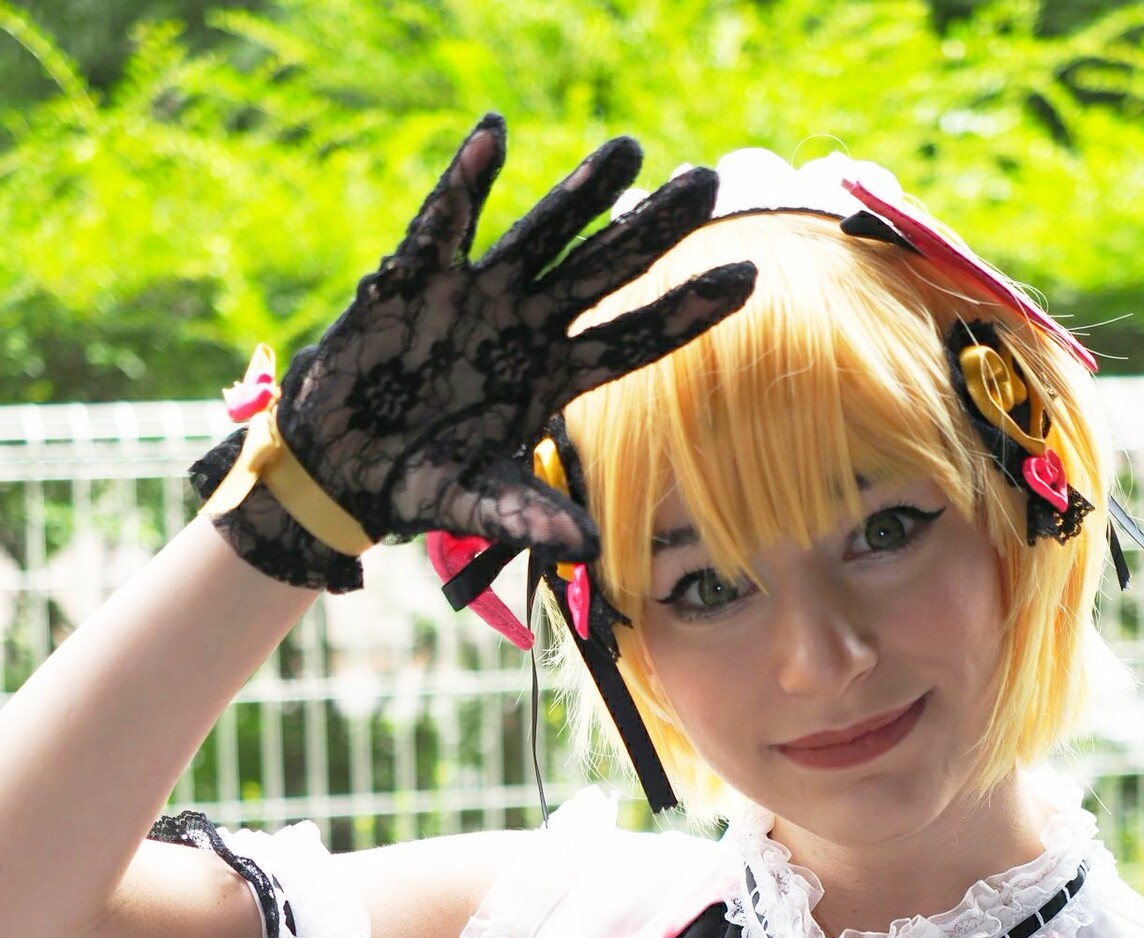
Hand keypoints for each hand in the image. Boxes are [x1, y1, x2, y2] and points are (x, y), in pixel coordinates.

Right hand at [274, 116, 754, 559]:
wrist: (347, 465)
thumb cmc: (424, 482)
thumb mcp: (480, 506)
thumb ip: (531, 516)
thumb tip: (589, 548)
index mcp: (555, 376)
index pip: (635, 340)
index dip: (687, 311)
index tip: (749, 275)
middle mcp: (528, 325)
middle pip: (604, 270)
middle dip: (653, 229)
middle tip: (709, 178)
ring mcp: (478, 294)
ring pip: (541, 235)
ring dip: (581, 192)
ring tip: (629, 150)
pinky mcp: (417, 277)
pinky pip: (445, 223)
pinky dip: (464, 182)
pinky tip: (492, 135)